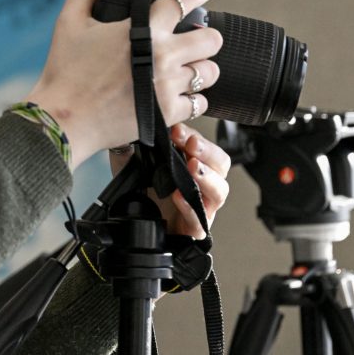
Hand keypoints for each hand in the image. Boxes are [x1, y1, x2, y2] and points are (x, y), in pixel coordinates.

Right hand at [24, 0, 222, 168]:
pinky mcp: (168, 113)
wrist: (63, 119)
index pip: (183, 0)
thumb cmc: (65, 71)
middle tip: (193, 40)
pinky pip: (200, 104)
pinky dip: (193, 99)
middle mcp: (163, 56)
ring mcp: (168, 86)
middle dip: (205, 37)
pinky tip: (179, 95)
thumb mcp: (68, 22)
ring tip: (186, 69)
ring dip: (201, 68)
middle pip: (211, 39)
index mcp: (143, 29)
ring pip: (210, 72)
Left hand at [108, 124, 231, 238]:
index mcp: (192, 164)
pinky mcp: (195, 228)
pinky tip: (178, 196)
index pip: (204, 146)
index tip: (177, 130)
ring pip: (219, 191)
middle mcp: (202, 183)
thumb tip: (133, 125)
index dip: (193, 136)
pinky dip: (190, 207)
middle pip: (221, 164)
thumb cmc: (139, 192)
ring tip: (192, 166)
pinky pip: (199, 219)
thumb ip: (135, 144)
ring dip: (207, 176)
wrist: (133, 225)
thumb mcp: (133, 163)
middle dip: (207, 151)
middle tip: (191, 144)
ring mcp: (202, 206)